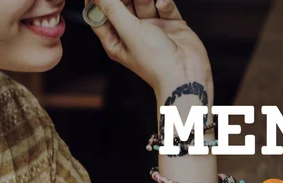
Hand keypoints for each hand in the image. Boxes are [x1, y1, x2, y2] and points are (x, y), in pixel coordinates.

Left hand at [86, 0, 212, 97]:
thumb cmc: (157, 64)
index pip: (100, 16)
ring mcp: (154, 30)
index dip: (96, 1)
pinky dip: (165, 3)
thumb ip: (112, 9)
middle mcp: (134, 35)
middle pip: (123, 5)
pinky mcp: (172, 27)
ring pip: (145, 3)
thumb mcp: (129, 32)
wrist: (186, 76)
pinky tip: (163, 4)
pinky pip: (166, 8)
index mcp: (118, 42)